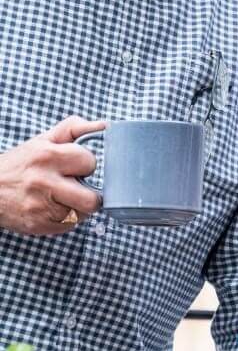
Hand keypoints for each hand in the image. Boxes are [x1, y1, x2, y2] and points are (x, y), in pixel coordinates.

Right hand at [0, 116, 104, 233]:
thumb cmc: (20, 164)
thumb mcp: (43, 141)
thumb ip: (74, 129)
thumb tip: (104, 126)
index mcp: (46, 156)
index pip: (90, 162)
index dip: (86, 165)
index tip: (77, 167)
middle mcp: (43, 182)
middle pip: (93, 199)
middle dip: (91, 194)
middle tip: (78, 187)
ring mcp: (40, 207)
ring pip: (83, 214)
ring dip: (79, 207)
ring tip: (64, 197)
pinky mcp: (37, 225)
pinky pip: (69, 225)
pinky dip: (66, 218)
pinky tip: (53, 208)